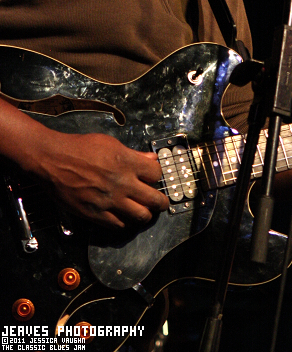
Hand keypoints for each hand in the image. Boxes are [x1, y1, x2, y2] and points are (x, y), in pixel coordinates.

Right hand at [31, 131, 169, 228]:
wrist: (53, 160)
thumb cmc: (79, 148)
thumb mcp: (110, 143)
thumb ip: (133, 154)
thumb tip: (150, 159)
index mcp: (127, 162)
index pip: (157, 174)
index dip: (157, 176)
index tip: (154, 178)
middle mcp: (121, 183)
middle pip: (154, 200)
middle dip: (161, 202)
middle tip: (159, 202)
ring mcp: (109, 200)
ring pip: (141, 216)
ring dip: (145, 214)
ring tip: (144, 211)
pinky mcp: (95, 214)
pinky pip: (119, 225)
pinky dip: (125, 222)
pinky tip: (123, 216)